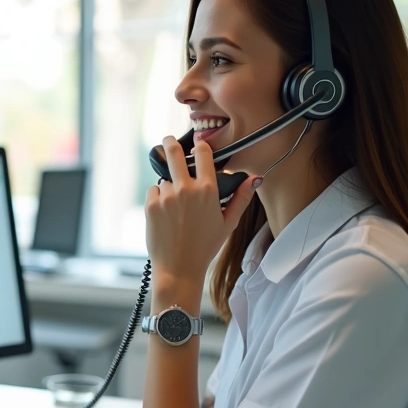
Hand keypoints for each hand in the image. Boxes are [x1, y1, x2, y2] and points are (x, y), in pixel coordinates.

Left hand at [145, 137, 259, 287]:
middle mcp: (186, 189)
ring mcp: (166, 197)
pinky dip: (158, 198)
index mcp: (208, 191)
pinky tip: (166, 214)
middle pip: (173, 153)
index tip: (196, 144)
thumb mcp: (228, 223)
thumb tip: (255, 178)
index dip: (199, 146)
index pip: (202, 154)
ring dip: (169, 187)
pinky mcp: (151, 205)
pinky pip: (154, 191)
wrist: (179, 267)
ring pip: (165, 179)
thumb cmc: (205, 246)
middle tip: (168, 140)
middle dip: (169, 143)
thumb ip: (241, 198)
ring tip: (176, 209)